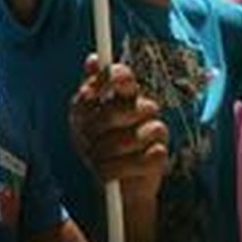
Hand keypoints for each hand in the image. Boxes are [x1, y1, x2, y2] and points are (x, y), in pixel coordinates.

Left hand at [69, 55, 168, 204]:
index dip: (115, 76)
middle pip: (126, 107)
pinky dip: (123, 168)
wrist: (107, 182)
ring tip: (96, 158)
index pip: (123, 76)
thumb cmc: (93, 144)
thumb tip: (93, 59)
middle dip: (99, 126)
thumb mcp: (80, 120)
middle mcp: (142, 109)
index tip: (105, 81)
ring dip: (108, 150)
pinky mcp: (161, 156)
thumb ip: (87, 94)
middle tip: (86, 137)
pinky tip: (113, 172)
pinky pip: (149, 157)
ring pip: (137, 134)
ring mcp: (155, 131)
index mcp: (121, 96)